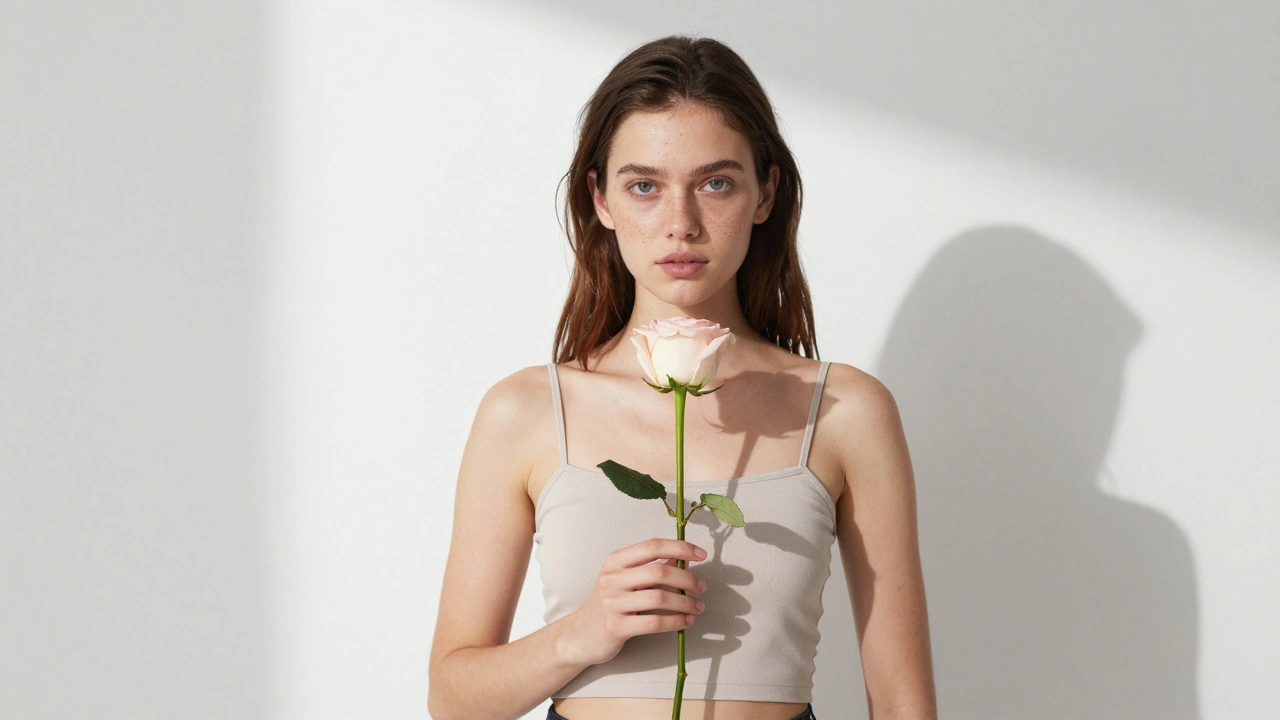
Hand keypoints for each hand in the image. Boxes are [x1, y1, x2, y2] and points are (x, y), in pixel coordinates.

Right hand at [565, 538, 707, 665]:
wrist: (579, 636)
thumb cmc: (609, 605)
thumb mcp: (626, 581)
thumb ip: (653, 568)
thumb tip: (684, 557)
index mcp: (615, 561)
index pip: (652, 546)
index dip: (680, 547)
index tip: (701, 554)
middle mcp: (611, 579)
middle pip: (659, 571)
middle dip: (687, 578)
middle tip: (702, 587)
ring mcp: (612, 603)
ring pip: (659, 597)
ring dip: (685, 602)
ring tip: (698, 606)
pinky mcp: (616, 627)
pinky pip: (654, 621)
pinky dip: (676, 621)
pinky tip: (686, 621)